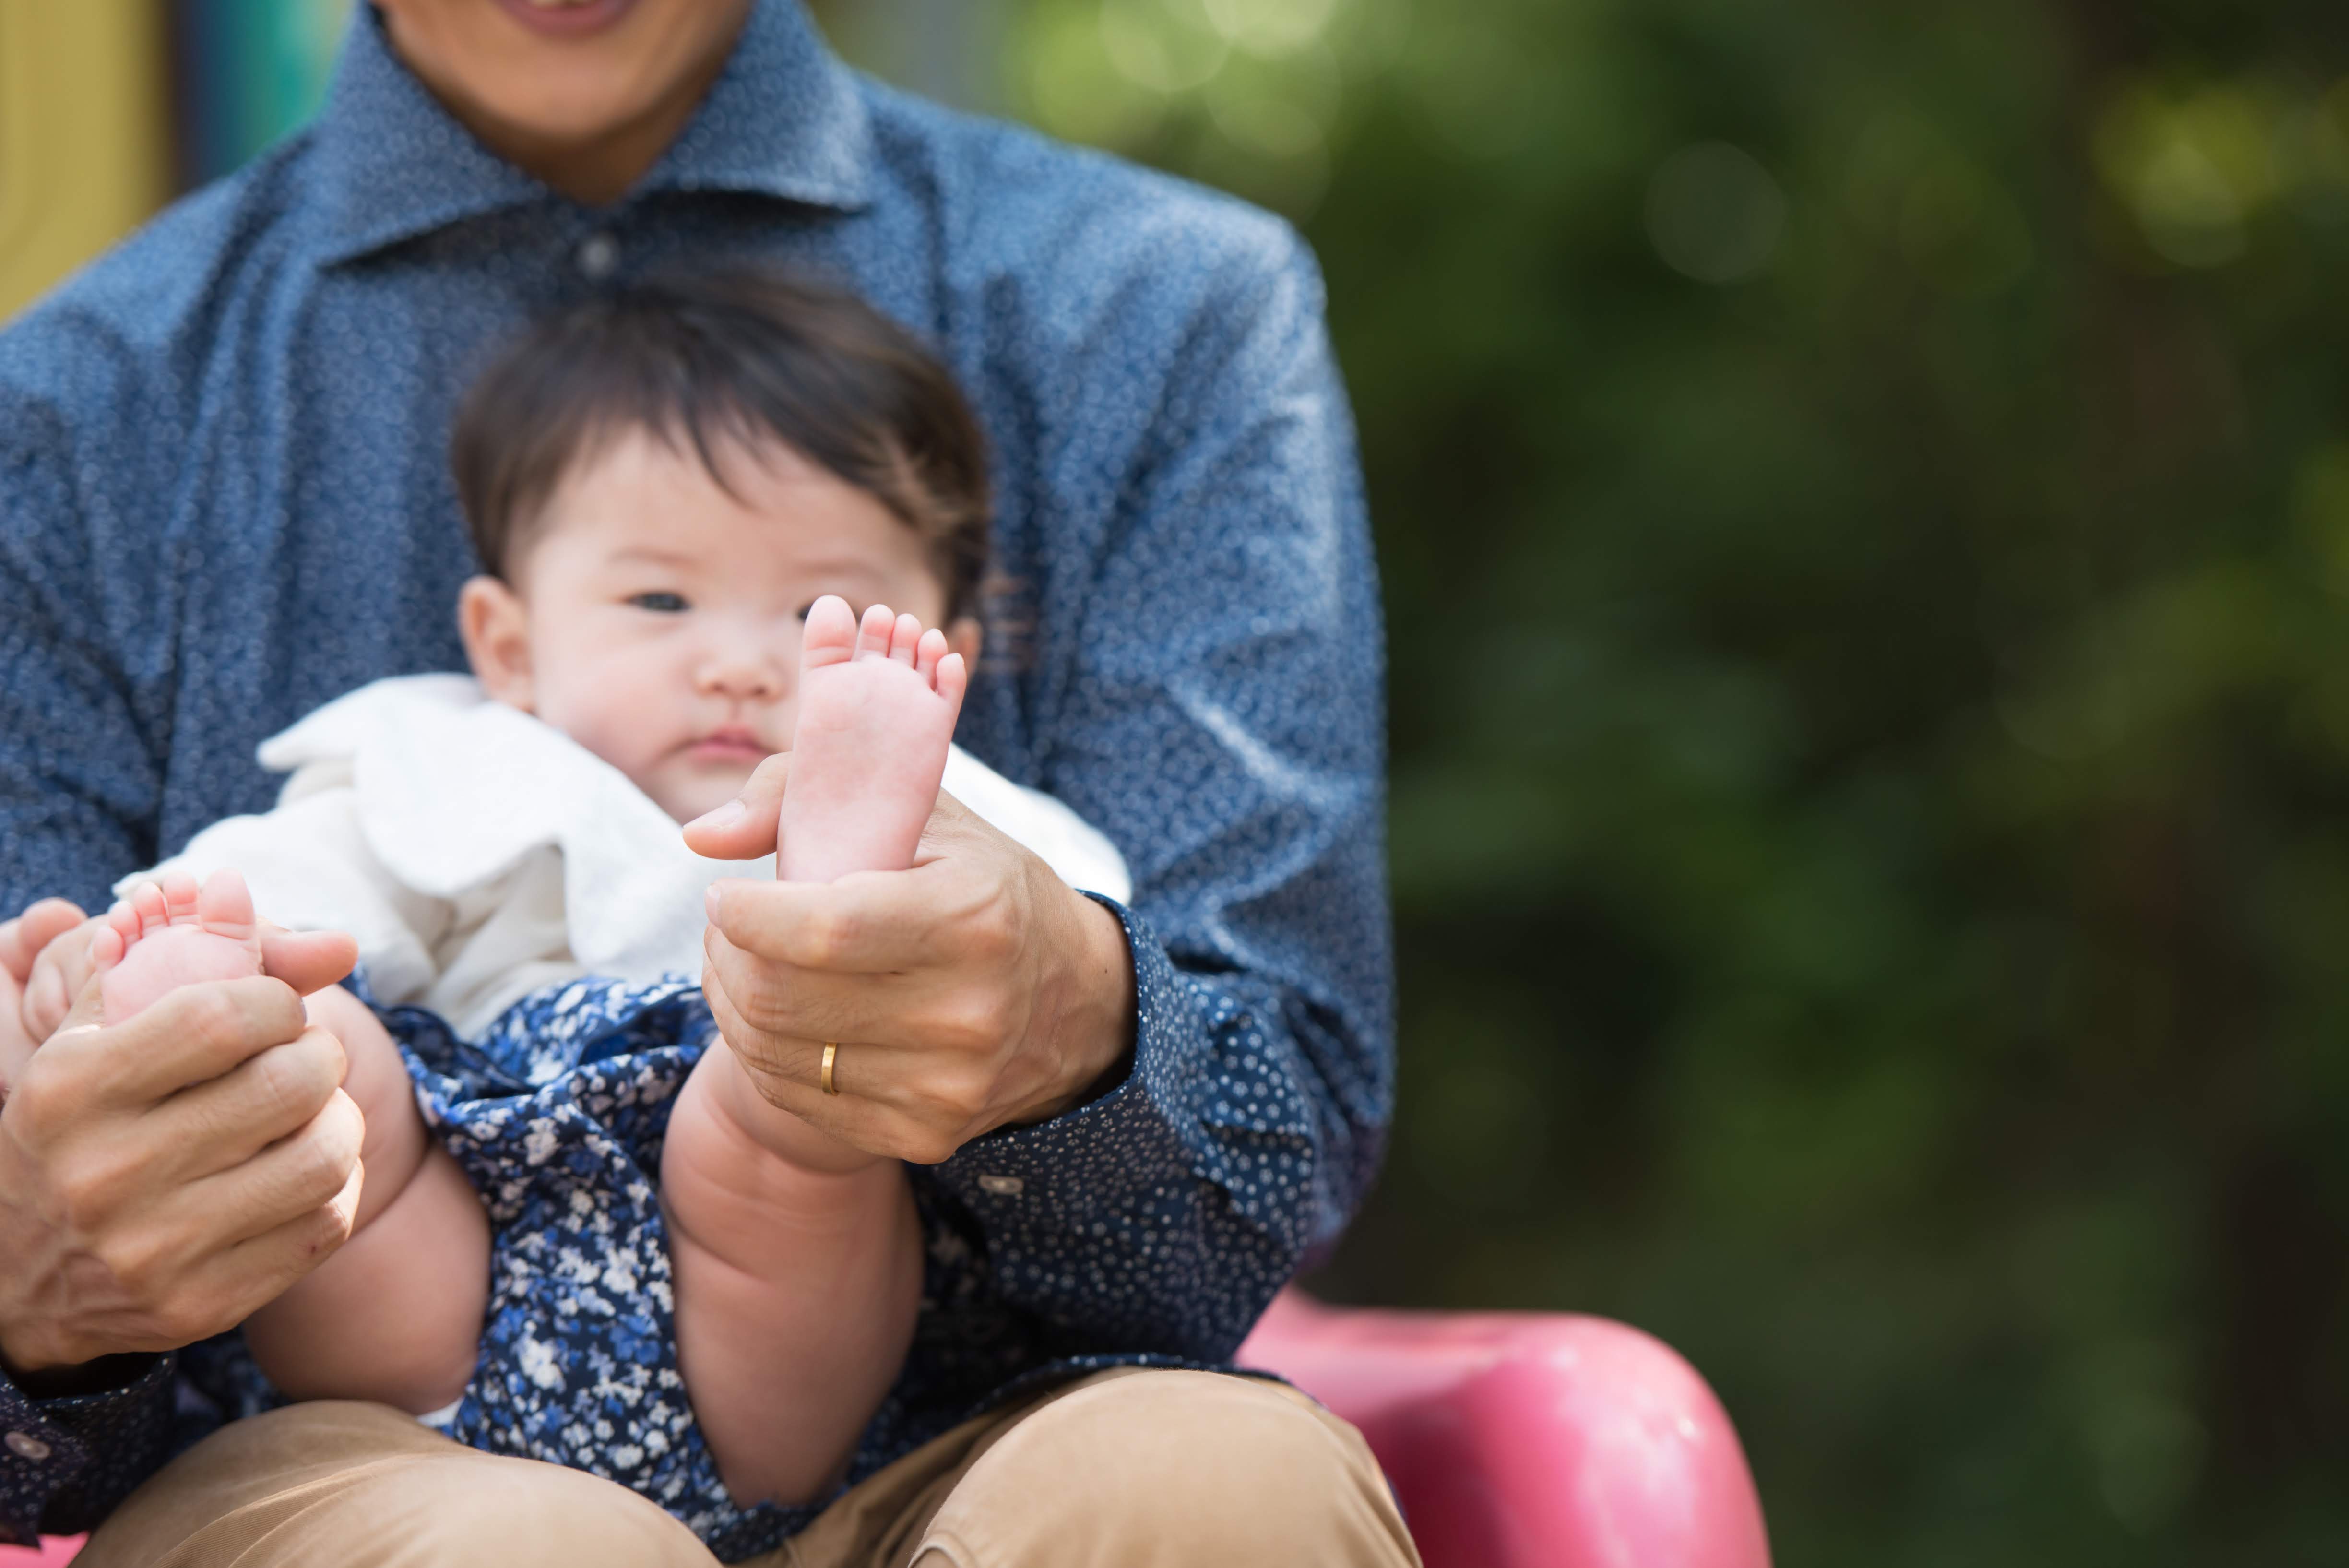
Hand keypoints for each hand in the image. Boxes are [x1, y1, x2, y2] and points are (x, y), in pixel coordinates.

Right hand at [0, 919, 365, 1381]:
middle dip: (318, 1056)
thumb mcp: (93, 1034)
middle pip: (288, 1084)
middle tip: (304, 1057)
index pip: (223, 1015)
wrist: (18, 1278)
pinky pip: (325, 1224)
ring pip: (323, 1157)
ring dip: (339, 1121)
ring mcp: (154, 1249)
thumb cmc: (74, 1127)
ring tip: (314, 1110)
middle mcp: (106, 1173)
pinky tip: (306, 1167)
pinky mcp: (200, 1305)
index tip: (275, 1009)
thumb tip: (264, 904)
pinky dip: (338, 1184)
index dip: (277, 1000)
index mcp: (69, 1090)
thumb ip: (179, 957)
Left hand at [685, 754, 1137, 1165]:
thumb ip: (800, 798)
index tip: (725, 895)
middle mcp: (967, 1012)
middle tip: (728, 930)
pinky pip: (797, 1099)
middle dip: (725, 957)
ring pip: (775, 1054)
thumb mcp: (920, 814)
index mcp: (971, 917)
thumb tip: (701, 840)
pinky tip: (787, 1018)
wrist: (1071, 998)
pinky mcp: (926, 1134)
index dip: (745, 915)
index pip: (820, 930)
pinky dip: (768, 1055)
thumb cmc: (978, 884)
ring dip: (733, 1006)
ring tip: (746, 968)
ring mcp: (947, 1085)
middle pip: (781, 999)